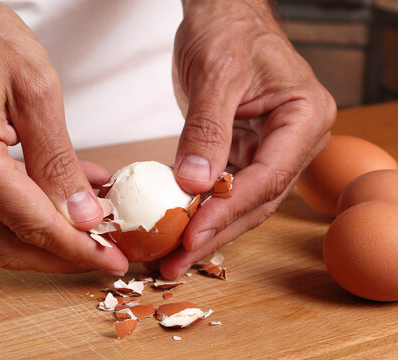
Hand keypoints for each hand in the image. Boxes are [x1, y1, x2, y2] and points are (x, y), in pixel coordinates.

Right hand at [0, 0, 127, 274]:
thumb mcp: (35, 89)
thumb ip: (57, 159)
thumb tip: (80, 213)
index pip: (31, 222)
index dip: (77, 248)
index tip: (112, 260)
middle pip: (8, 242)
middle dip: (61, 256)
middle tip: (105, 255)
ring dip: (45, 238)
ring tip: (91, 227)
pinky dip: (25, 214)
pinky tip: (62, 198)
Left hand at [159, 0, 335, 277]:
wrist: (222, 12)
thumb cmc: (227, 29)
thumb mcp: (215, 74)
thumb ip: (207, 129)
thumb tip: (196, 184)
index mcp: (303, 117)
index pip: (268, 177)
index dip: (229, 210)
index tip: (192, 235)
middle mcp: (294, 138)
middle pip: (258, 199)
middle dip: (217, 233)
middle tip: (178, 262)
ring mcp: (272, 146)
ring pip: (243, 200)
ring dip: (209, 229)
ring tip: (175, 256)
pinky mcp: (246, 149)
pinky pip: (228, 186)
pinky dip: (204, 208)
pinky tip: (181, 226)